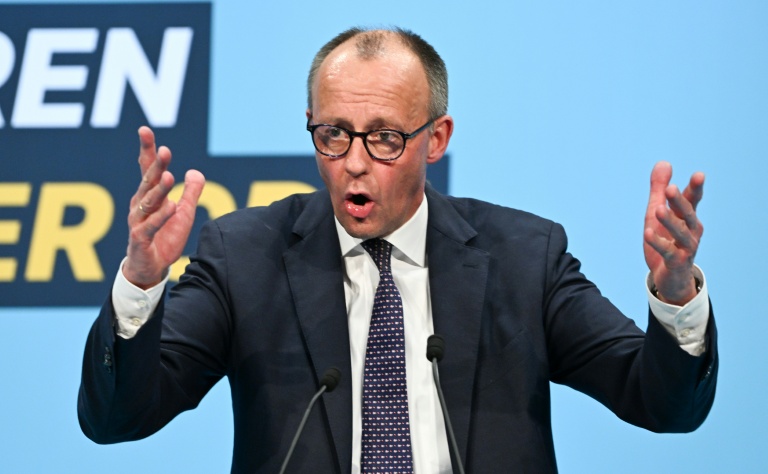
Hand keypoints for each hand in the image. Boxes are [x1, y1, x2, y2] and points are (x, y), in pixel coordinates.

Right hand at [123, 126, 204, 288]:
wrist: (151, 269)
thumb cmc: (164, 238)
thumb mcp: (184, 213)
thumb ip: (191, 193)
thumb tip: (195, 171)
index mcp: (150, 196)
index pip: (147, 169)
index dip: (147, 150)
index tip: (145, 130)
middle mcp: (141, 205)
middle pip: (148, 181)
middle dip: (155, 166)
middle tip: (165, 151)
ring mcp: (138, 222)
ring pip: (148, 202)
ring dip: (159, 189)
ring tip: (170, 176)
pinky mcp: (140, 240)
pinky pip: (150, 227)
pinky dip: (160, 217)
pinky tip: (172, 207)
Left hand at [643, 161, 703, 304]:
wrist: (671, 276)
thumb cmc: (666, 239)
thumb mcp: (659, 212)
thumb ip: (659, 189)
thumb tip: (664, 162)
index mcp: (688, 217)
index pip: (693, 200)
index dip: (695, 188)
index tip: (699, 175)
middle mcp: (691, 231)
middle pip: (688, 214)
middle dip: (680, 202)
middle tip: (670, 188)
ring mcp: (685, 247)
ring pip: (680, 233)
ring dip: (669, 221)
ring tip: (657, 209)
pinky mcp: (675, 262)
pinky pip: (667, 251)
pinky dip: (657, 243)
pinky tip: (647, 233)